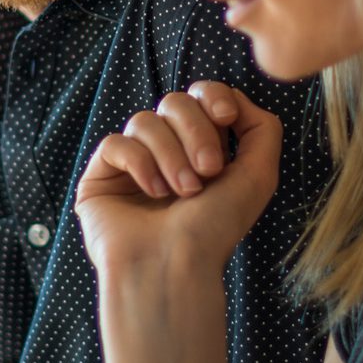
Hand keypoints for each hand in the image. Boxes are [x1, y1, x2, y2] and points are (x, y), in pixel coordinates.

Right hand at [74, 80, 280, 275]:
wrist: (175, 266)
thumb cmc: (215, 229)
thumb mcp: (258, 175)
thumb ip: (262, 128)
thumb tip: (233, 98)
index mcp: (200, 149)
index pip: (200, 96)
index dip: (212, 96)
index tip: (226, 117)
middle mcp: (165, 153)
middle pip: (174, 102)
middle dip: (195, 131)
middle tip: (208, 172)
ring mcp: (131, 164)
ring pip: (144, 120)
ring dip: (170, 154)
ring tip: (181, 193)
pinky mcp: (100, 178)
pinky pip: (115, 143)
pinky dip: (139, 164)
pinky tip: (153, 193)